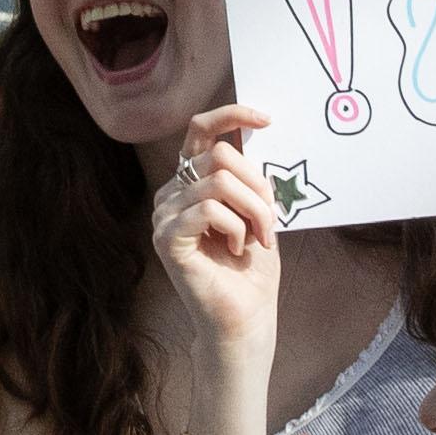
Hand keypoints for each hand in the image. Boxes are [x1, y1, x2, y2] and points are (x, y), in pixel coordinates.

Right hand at [149, 102, 283, 364]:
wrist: (245, 318)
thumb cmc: (252, 269)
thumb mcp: (258, 211)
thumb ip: (249, 176)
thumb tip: (258, 132)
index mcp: (192, 181)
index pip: (200, 130)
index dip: (231, 116)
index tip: (266, 120)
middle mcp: (172, 192)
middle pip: (220, 156)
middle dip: (258, 186)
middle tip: (269, 221)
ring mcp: (165, 215)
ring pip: (219, 182)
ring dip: (253, 211)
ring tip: (257, 238)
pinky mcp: (166, 238)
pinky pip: (208, 210)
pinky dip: (235, 228)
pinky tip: (236, 249)